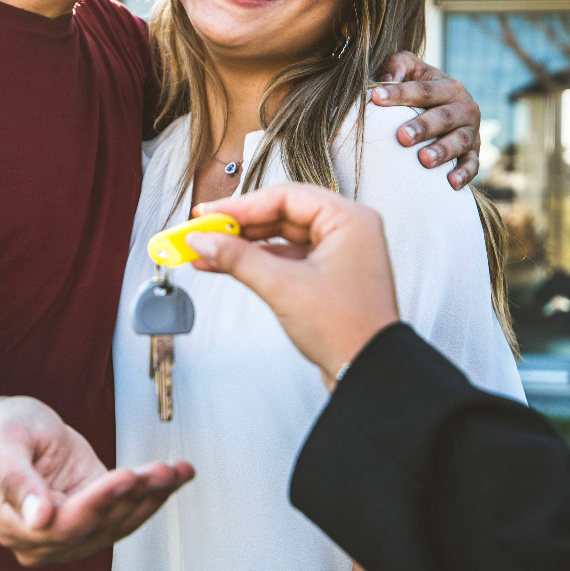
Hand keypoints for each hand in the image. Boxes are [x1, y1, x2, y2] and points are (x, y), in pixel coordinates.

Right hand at [0, 396, 194, 566]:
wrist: (16, 428)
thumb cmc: (3, 432)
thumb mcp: (2, 445)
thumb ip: (16, 481)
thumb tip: (39, 521)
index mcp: (13, 526)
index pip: (62, 525)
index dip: (96, 503)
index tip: (125, 477)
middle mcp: (44, 541)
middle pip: (97, 526)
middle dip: (133, 496)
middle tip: (161, 470)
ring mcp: (72, 533)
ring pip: (119, 522)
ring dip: (152, 496)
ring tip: (176, 470)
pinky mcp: (96, 517)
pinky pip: (128, 512)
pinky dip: (155, 494)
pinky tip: (179, 475)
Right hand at [186, 182, 400, 387]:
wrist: (367, 373)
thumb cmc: (347, 330)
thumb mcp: (283, 288)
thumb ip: (238, 258)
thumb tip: (203, 241)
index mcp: (349, 220)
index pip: (286, 197)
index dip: (241, 206)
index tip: (208, 216)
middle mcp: (347, 230)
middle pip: (282, 214)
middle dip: (238, 226)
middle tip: (201, 231)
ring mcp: (337, 253)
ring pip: (281, 237)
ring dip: (243, 245)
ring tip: (205, 250)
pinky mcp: (326, 276)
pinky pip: (286, 258)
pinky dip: (257, 262)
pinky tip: (225, 265)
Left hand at [369, 51, 480, 189]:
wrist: (443, 106)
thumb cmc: (417, 86)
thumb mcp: (408, 68)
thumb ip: (396, 66)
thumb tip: (385, 80)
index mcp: (449, 86)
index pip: (424, 90)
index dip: (400, 93)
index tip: (376, 98)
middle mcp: (465, 107)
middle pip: (444, 117)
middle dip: (424, 127)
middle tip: (402, 136)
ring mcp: (471, 131)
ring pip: (460, 141)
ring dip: (443, 151)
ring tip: (423, 160)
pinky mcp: (474, 152)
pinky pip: (473, 164)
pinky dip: (464, 173)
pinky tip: (450, 183)